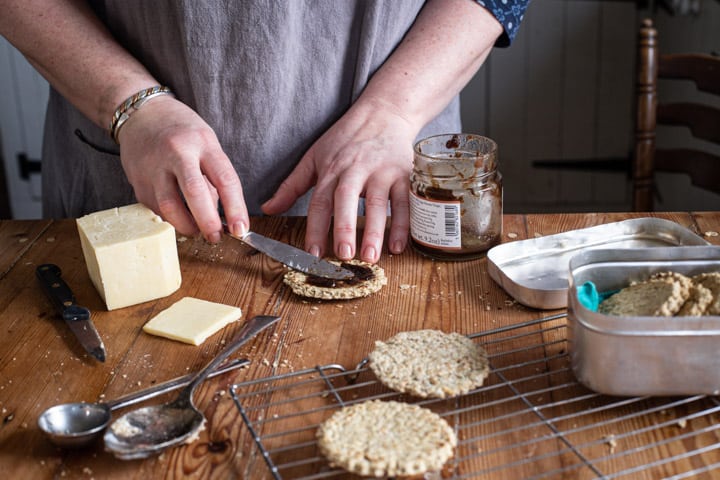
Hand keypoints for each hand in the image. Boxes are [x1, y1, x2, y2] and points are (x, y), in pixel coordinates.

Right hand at [117, 95, 248, 241]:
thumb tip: (218, 216)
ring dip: (186, 225)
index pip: (224, 179)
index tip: (241, 229)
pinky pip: (156, 208)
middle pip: (194, 193)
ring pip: (169, 206)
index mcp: (203, 143)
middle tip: (216, 238)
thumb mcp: (207, 144)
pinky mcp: (138, 181)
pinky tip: (177, 216)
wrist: (141, 114)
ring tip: (196, 230)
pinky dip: (170, 218)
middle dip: (208, 222)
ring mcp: (154, 166)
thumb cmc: (182, 131)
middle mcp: (177, 152)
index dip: (235, 208)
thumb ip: (214, 178)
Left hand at [262, 98, 415, 262]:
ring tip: (370, 257)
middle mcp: (356, 170)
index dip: (315, 228)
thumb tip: (267, 208)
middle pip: (348, 200)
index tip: (313, 253)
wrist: (384, 113)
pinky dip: (404, 224)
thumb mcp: (314, 157)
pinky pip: (405, 202)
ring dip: (375, 232)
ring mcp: (382, 171)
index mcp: (331, 169)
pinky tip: (398, 246)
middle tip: (344, 255)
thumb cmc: (346, 138)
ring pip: (379, 203)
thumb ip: (291, 186)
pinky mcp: (404, 174)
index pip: (320, 201)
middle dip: (344, 227)